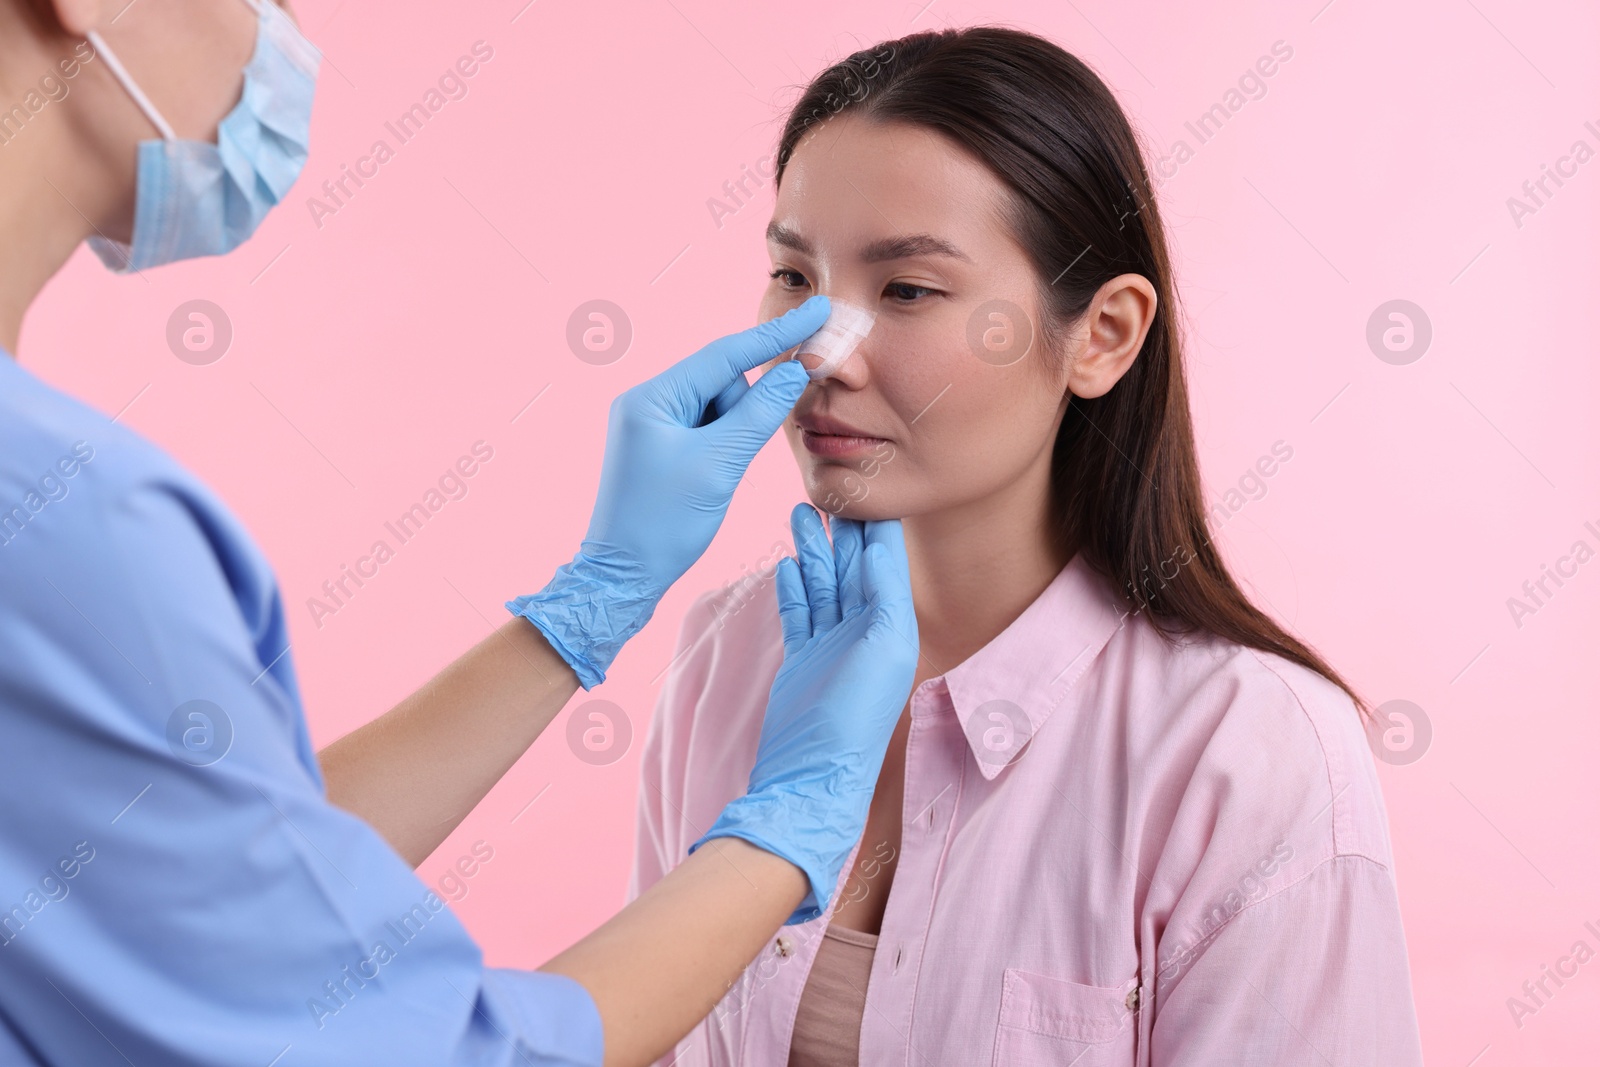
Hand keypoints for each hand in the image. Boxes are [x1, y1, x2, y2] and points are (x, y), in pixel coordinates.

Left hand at [507, 296, 830, 688]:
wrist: (622, 578)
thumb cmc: (662, 525)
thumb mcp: (719, 466)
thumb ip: (760, 413)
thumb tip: (796, 371)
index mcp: (651, 398)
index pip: (726, 354)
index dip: (777, 335)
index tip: (817, 310)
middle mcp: (647, 402)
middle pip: (723, 382)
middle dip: (745, 411)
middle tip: (730, 459)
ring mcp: (652, 425)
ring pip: (720, 408)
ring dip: (734, 434)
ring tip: (714, 478)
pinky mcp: (661, 447)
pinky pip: (708, 429)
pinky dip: (725, 444)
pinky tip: (714, 476)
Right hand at [690, 503, 919, 923]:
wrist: (809, 776)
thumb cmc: (852, 718)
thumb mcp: (884, 646)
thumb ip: (884, 593)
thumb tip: (879, 545)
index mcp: (891, 626)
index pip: (884, 561)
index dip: (874, 523)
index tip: (866, 483)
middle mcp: (863, 634)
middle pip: (851, 567)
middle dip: (841, 528)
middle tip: (827, 487)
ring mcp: (829, 647)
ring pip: (822, 583)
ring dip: (814, 548)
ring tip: (802, 511)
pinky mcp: (800, 661)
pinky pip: (799, 612)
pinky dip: (794, 586)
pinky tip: (788, 562)